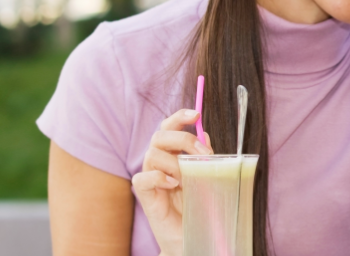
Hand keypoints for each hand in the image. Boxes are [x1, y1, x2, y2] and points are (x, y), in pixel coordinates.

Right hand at [131, 109, 212, 255]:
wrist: (191, 235)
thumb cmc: (198, 204)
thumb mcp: (206, 176)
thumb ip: (204, 156)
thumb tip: (205, 134)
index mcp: (173, 153)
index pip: (169, 127)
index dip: (179, 117)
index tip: (195, 114)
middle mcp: (159, 162)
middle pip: (159, 135)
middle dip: (182, 139)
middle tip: (202, 153)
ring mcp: (151, 178)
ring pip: (152, 154)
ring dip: (174, 162)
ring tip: (186, 178)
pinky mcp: (145, 196)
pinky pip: (142, 178)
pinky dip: (158, 177)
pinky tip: (172, 184)